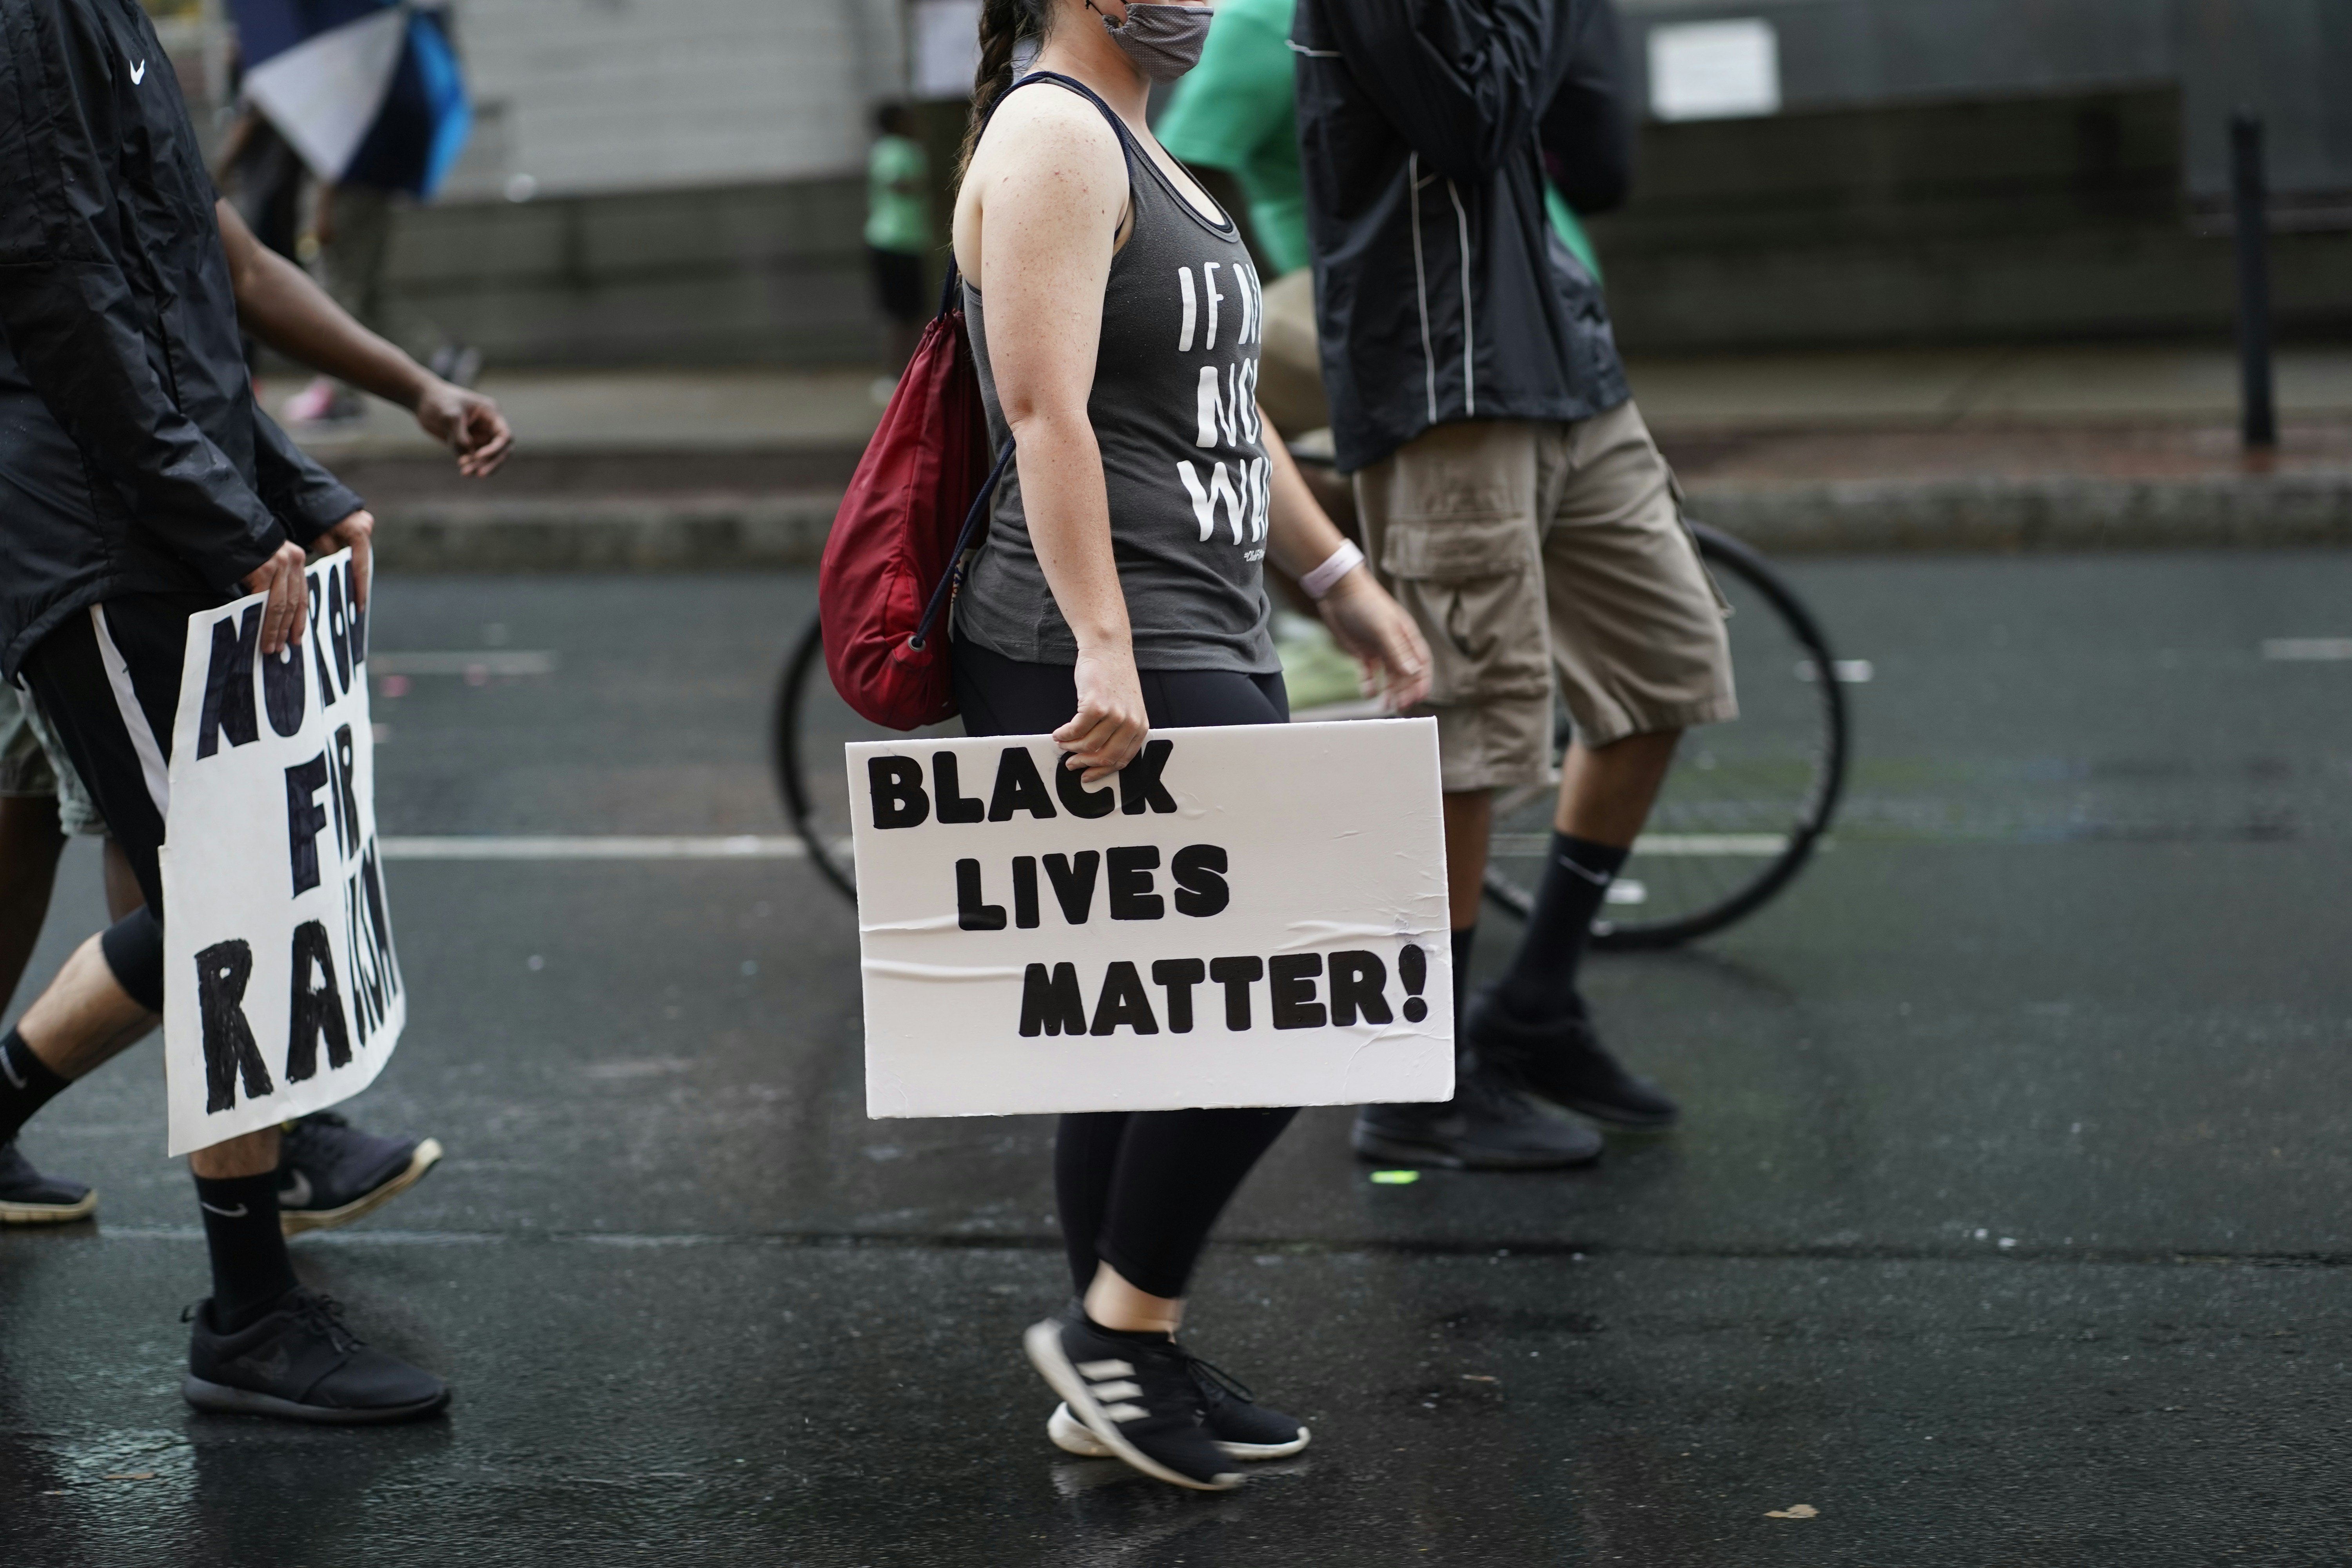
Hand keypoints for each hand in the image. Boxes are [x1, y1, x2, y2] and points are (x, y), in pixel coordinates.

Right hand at [239, 541, 310, 654]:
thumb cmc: (242, 548)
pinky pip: (263, 600)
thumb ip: (276, 583)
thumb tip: (277, 615)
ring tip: (270, 646)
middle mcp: (292, 561)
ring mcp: (279, 564)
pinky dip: (261, 618)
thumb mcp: (267, 563)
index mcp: (296, 560)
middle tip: (280, 647)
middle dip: (286, 628)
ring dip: (274, 629)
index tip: (297, 638)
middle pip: (293, 603)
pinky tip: (258, 631)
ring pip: (280, 605)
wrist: (224, 527)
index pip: (301, 596)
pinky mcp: (264, 569)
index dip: (300, 620)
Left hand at [306, 509, 373, 614]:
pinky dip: (350, 561)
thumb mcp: (318, 539)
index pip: (361, 566)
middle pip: (363, 561)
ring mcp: (365, 523)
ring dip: (353, 572)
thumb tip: (338, 574)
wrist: (304, 489)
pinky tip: (346, 576)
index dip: (359, 588)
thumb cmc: (308, 513)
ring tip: (350, 594)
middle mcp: (366, 526)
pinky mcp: (360, 523)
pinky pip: (356, 548)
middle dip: (357, 582)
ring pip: (359, 555)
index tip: (359, 607)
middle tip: (355, 604)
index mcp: (358, 531)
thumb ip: (332, 555)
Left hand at [413, 380, 512, 476]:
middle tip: (480, 474)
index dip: (496, 449)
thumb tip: (468, 453)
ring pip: (487, 458)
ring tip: (465, 473)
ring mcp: (478, 436)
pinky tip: (462, 470)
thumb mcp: (449, 415)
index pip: (504, 436)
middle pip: (501, 450)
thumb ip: (460, 434)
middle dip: (492, 463)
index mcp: (491, 414)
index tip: (478, 456)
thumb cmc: (438, 400)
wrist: (422, 400)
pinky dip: (471, 466)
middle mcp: (488, 426)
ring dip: (479, 466)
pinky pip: (473, 459)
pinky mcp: (467, 444)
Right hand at [1054, 645, 1148, 784]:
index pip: (1122, 760)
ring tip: (1062, 743)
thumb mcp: (1126, 707)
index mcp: (1140, 726)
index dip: (1102, 771)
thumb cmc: (1114, 678)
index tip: (1087, 775)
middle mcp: (1130, 723)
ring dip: (1071, 747)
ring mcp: (1114, 715)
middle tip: (1071, 763)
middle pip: (1105, 757)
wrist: (1108, 649)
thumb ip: (1119, 730)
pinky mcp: (1097, 705)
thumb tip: (1095, 755)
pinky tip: (1059, 733)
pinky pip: (1076, 730)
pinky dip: (1064, 735)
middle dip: (1084, 763)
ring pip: (1088, 745)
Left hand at [1317, 568, 1431, 710]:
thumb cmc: (1366, 604)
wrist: (1338, 590)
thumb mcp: (1383, 628)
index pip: (1421, 663)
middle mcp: (1396, 644)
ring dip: (1389, 691)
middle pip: (1404, 673)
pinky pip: (1369, 672)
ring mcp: (1379, 648)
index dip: (1422, 681)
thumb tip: (1414, 673)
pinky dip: (1369, 683)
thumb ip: (1398, 651)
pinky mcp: (1363, 651)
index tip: (1419, 698)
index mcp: (1407, 636)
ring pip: (1388, 675)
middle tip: (1399, 707)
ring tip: (1385, 706)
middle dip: (1404, 691)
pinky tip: (1368, 692)